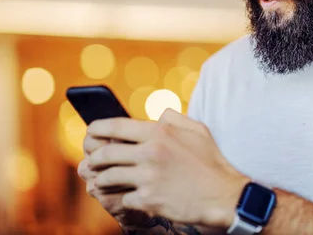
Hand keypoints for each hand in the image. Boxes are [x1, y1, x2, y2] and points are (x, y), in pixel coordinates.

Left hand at [86, 109, 248, 228]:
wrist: (223, 195)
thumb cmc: (211, 162)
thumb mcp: (198, 130)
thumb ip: (175, 118)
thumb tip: (158, 114)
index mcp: (160, 132)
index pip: (117, 125)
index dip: (97, 128)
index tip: (89, 132)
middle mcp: (151, 152)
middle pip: (106, 153)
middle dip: (93, 157)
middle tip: (90, 161)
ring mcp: (149, 176)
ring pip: (108, 177)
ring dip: (101, 180)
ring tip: (101, 181)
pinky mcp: (149, 199)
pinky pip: (122, 198)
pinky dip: (121, 199)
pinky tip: (125, 198)